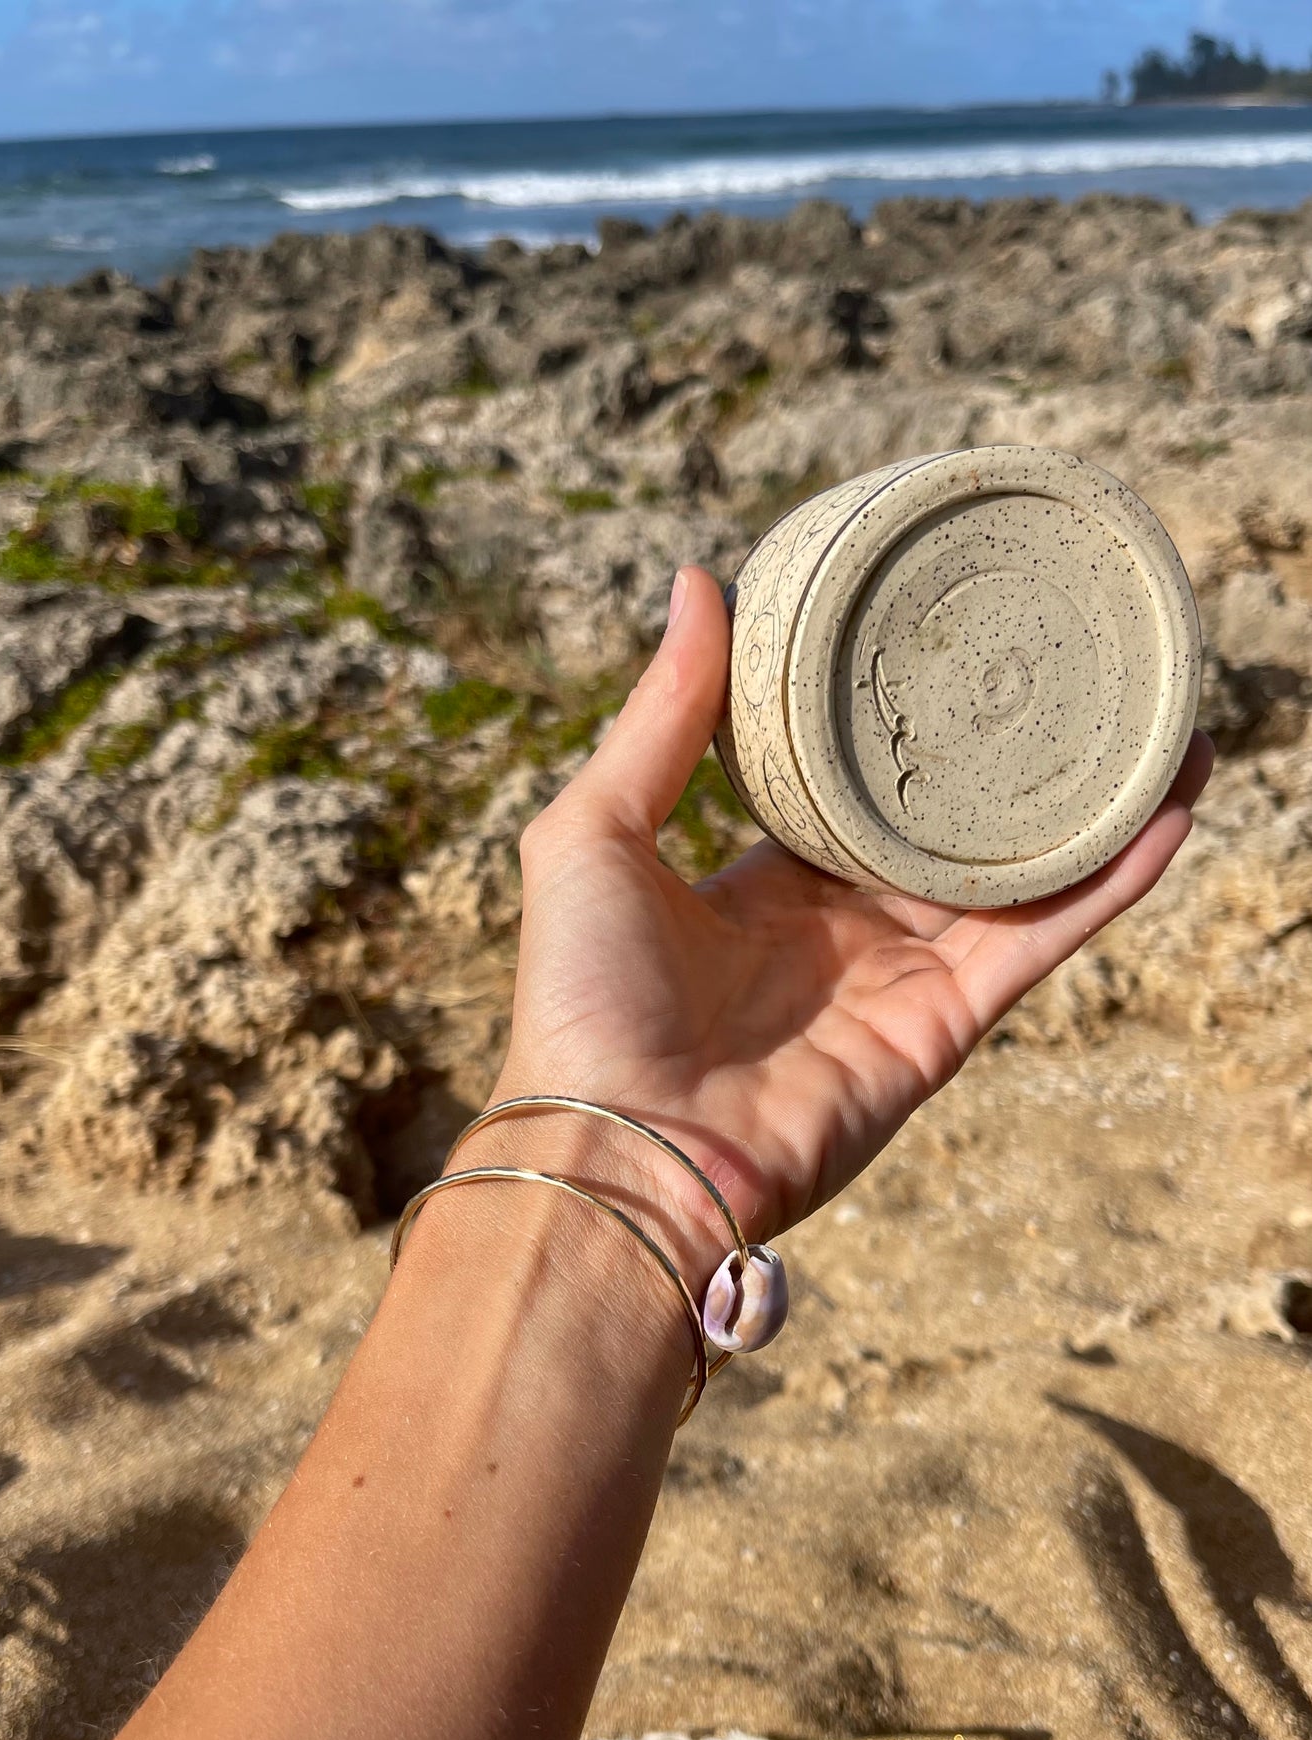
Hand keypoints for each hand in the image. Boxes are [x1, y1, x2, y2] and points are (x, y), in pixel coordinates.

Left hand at [498, 567, 1212, 1263]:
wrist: (622, 1147)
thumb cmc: (583, 998)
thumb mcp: (595, 831)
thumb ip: (659, 718)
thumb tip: (696, 580)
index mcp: (762, 887)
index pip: (850, 792)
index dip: (899, 730)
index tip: (949, 649)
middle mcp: (843, 932)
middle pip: (950, 831)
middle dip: (1014, 765)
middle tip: (1080, 676)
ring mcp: (901, 979)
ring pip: (1017, 877)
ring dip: (1092, 807)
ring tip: (1163, 726)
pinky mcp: (945, 1023)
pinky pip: (1039, 938)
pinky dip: (1108, 878)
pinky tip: (1167, 805)